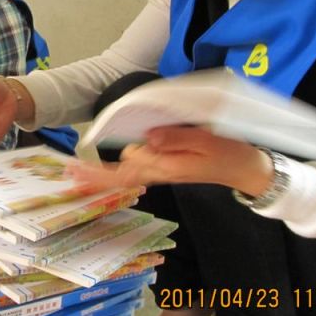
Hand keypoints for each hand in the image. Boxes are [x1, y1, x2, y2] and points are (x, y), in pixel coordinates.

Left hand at [67, 126, 272, 196]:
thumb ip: (176, 139)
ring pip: (127, 173)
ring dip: (105, 173)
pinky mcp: (168, 167)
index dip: (99, 174)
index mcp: (166, 168)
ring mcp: (163, 171)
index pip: (125, 173)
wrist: (246, 169)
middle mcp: (160, 172)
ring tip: (80, 170)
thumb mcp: (206, 142)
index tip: (76, 172)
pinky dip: (121, 169)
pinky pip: (139, 170)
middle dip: (95, 177)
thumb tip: (146, 139)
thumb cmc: (228, 154)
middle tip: (69, 173)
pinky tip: (113, 165)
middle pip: (121, 176)